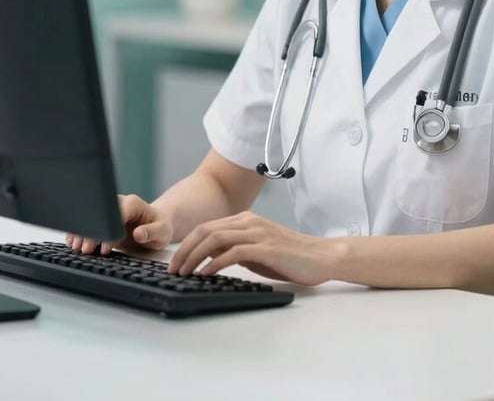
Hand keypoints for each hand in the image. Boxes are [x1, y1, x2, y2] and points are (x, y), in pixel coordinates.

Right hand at [65, 194, 173, 255]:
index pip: (115, 215)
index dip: (108, 231)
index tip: (105, 247)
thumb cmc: (161, 228)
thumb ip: (152, 232)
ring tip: (76, 247)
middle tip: (85, 250)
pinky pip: (90, 222)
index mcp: (132, 204)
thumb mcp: (162, 232)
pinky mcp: (105, 218)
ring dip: (83, 232)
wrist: (157, 224)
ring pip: (92, 217)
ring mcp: (110, 210)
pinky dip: (82, 231)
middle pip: (99, 214)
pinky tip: (73, 240)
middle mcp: (119, 203)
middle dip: (91, 232)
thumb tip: (139, 233)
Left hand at [167, 211, 331, 285]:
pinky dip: (216, 263)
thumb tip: (210, 257)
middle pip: (206, 231)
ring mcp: (257, 233)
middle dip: (184, 250)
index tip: (175, 262)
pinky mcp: (265, 248)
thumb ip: (235, 249)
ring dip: (195, 256)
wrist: (320, 256)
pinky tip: (206, 274)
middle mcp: (248, 222)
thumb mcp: (256, 250)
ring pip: (216, 239)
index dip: (187, 244)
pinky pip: (234, 252)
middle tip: (172, 270)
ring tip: (184, 273)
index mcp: (245, 220)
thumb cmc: (289, 256)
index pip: (206, 228)